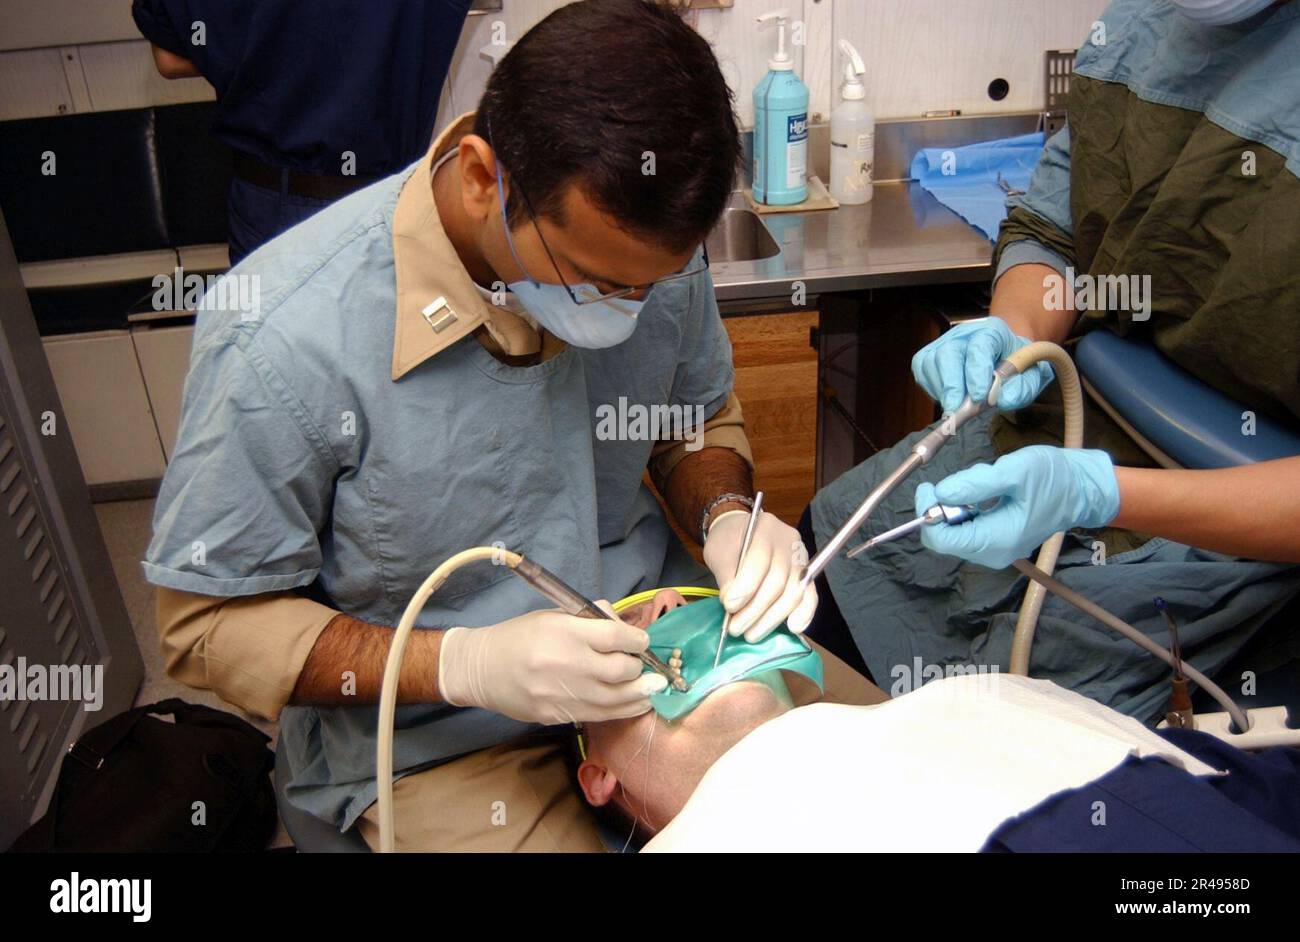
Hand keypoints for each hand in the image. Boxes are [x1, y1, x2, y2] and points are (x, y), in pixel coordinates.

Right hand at [438, 606, 665, 724]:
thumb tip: (624, 627)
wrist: (481, 669)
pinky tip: (635, 703)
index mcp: (564, 632)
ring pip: (616, 698)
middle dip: (639, 667)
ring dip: (641, 693)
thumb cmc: (519, 636)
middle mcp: (566, 664)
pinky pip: (600, 715)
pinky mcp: (558, 715)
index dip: (637, 640)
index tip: (643, 641)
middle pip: (620, 670)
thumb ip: (590, 619)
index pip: (614, 637)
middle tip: (643, 665)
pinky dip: (623, 710)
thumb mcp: (553, 616)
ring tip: (654, 688)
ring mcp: (562, 694)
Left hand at [703, 510, 817, 641]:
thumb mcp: (719, 552)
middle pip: (777, 581)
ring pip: (794, 592)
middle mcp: (788, 541)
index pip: (759, 561)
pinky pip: (810, 595)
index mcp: (764, 528)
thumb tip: (733, 605)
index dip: (745, 588)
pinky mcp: (806, 572)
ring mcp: (801, 557)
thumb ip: (726, 576)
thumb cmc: (729, 541)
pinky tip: (793, 628)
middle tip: (736, 628)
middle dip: (755, 610)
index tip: (729, 606)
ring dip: (772, 618)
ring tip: (752, 634)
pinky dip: (804, 614)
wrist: (742, 531)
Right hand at [911, 316, 1054, 413]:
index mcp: (992, 331)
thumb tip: (1002, 400)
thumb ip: (1023, 388)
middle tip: (955, 410)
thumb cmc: (1017, 365)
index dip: (976, 372)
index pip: (979, 347)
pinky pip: (923, 374)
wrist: (1004, 357)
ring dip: (942, 390)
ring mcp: (943, 344)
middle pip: (948, 353)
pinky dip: (933, 390)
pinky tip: (950, 398)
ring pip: (930, 363)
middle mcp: (963, 334)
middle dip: (951, 384)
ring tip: (958, 406)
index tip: (979, 397)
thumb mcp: (1033, 375)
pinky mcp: (929, 357)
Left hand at [914, 446, 1119, 568]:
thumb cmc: (1053, 477)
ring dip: (957, 505)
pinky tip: (986, 493)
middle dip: (944, 507)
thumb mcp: (1015, 471)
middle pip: (945, 538)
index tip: (929, 486)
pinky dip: (966, 509)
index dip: (928, 512)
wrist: (1081, 489)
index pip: (942, 540)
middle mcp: (993, 553)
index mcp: (997, 540)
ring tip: (984, 483)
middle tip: (961, 480)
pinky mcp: (996, 543)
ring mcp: (995, 551)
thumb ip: (976, 484)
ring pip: (954, 532)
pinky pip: (967, 529)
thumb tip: (940, 492)